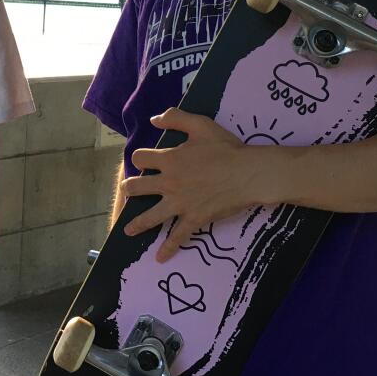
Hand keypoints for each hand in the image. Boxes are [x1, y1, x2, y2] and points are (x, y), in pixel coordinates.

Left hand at [121, 108, 286, 261]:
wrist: (247, 173)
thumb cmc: (226, 148)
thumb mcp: (201, 125)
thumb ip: (175, 118)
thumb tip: (154, 120)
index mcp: (169, 159)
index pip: (141, 159)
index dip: (140, 158)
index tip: (144, 161)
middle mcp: (169, 183)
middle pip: (137, 187)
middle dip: (131, 189)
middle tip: (129, 191)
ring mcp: (180, 203)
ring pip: (150, 216)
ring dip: (137, 224)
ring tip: (128, 230)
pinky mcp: (193, 219)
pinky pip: (177, 237)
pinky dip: (168, 249)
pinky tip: (159, 258)